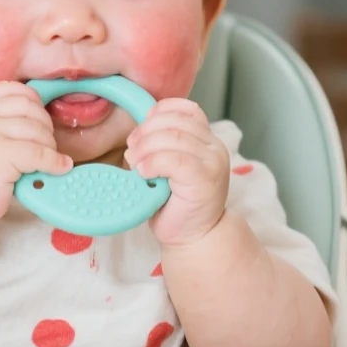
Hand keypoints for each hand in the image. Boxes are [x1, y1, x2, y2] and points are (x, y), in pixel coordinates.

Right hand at [0, 81, 71, 223]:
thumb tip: (40, 121)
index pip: (11, 89)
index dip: (33, 101)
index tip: (40, 119)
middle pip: (29, 107)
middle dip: (45, 125)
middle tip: (46, 145)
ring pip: (36, 130)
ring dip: (50, 145)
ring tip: (48, 159)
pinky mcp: (0, 155)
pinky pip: (38, 153)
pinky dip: (54, 161)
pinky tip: (59, 168)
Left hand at [124, 98, 229, 246]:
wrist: (195, 237)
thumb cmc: (177, 204)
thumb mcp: (170, 167)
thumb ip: (163, 146)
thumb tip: (137, 133)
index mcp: (207, 139)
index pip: (187, 109)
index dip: (160, 112)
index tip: (143, 127)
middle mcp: (214, 147)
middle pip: (175, 121)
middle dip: (146, 131)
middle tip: (132, 150)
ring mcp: (212, 162)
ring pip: (173, 137)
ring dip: (146, 147)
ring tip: (135, 164)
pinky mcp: (205, 179)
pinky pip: (174, 159)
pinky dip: (153, 162)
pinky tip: (144, 173)